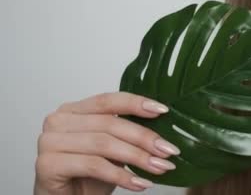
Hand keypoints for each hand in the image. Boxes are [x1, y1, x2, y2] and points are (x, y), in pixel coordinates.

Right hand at [34, 92, 180, 193]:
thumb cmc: (88, 175)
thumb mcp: (114, 149)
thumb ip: (128, 133)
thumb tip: (165, 127)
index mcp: (74, 110)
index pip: (109, 100)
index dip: (137, 103)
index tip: (163, 111)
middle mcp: (58, 120)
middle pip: (110, 123)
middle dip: (144, 138)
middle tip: (169, 150)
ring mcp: (49, 141)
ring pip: (103, 144)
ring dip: (138, 157)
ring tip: (160, 168)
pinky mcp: (47, 164)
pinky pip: (93, 165)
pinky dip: (122, 176)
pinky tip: (141, 183)